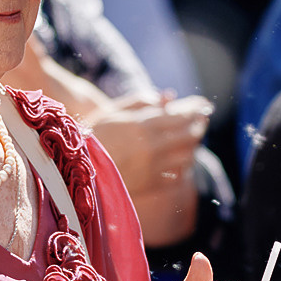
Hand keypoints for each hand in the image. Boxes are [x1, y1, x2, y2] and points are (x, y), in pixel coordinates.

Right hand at [87, 92, 209, 197]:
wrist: (77, 173)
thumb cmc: (91, 137)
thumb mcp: (112, 112)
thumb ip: (140, 102)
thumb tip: (168, 96)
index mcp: (142, 125)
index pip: (180, 115)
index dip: (195, 108)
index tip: (204, 103)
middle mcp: (152, 147)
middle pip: (188, 135)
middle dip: (199, 125)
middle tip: (203, 118)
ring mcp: (153, 168)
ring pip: (186, 156)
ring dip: (193, 145)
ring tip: (194, 137)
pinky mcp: (150, 185)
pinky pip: (176, 175)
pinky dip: (182, 166)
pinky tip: (181, 160)